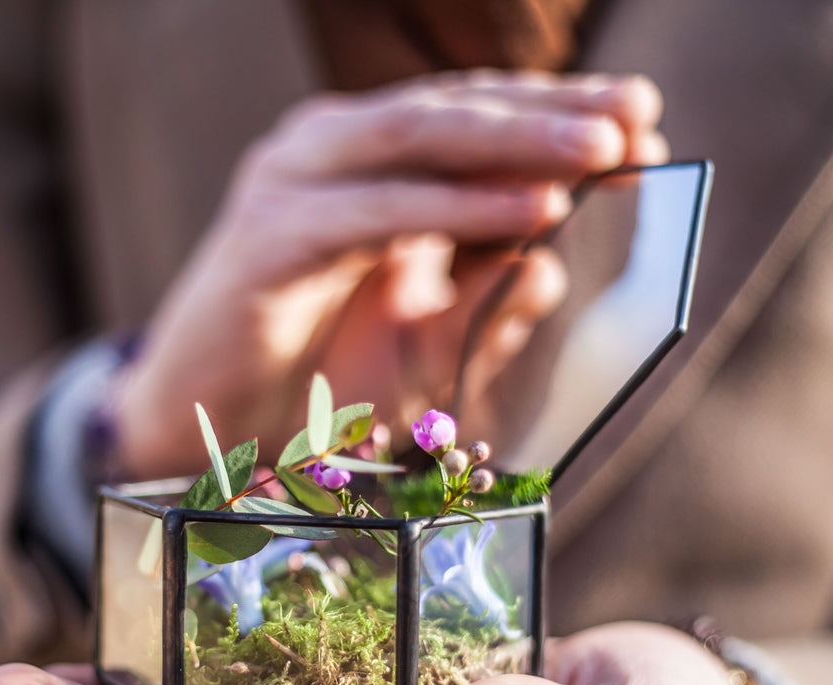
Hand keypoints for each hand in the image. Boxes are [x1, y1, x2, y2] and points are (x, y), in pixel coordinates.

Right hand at [114, 70, 668, 478]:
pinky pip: (377, 210)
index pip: (464, 112)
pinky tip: (534, 210)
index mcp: (353, 160)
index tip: (640, 117)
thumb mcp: (406, 328)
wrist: (192, 426)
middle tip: (636, 113)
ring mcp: (288, 187)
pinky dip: (458, 209)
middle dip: (549, 111)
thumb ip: (471, 290)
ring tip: (603, 151)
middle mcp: (319, 152)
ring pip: (415, 140)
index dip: (551, 110)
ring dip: (515, 142)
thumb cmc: (300, 375)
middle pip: (448, 109)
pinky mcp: (268, 241)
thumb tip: (550, 262)